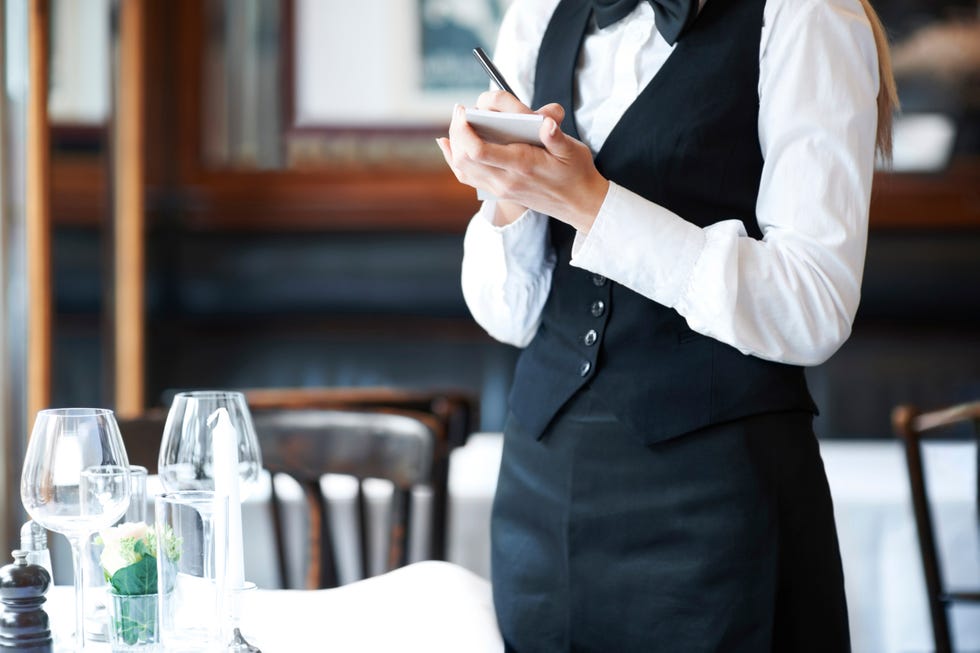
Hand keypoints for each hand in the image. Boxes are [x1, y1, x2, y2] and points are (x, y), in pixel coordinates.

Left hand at [436, 91, 608, 231]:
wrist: (580, 204)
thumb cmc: (577, 173)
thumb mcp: (573, 150)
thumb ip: (557, 136)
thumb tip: (547, 121)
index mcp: (522, 166)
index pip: (479, 151)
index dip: (464, 129)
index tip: (464, 110)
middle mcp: (506, 180)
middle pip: (463, 158)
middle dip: (456, 131)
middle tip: (462, 110)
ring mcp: (501, 188)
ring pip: (462, 169)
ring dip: (454, 144)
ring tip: (458, 122)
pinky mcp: (499, 191)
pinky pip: (467, 177)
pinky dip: (454, 159)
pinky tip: (448, 144)